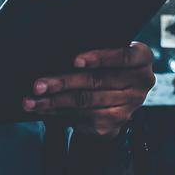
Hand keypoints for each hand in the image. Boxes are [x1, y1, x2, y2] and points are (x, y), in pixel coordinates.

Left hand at [22, 42, 154, 136]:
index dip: (100, 58)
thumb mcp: (108, 53)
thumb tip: (56, 50)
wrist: (115, 96)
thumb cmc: (106, 65)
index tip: (75, 60)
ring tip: (31, 100)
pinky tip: (42, 109)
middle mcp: (141, 83)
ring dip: (54, 101)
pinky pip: (81, 117)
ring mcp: (129, 106)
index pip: (124, 56)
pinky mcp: (114, 124)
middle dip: (64, 83)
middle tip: (39, 84)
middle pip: (98, 82)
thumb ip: (94, 51)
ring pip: (85, 102)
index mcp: (143, 58)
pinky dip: (58, 112)